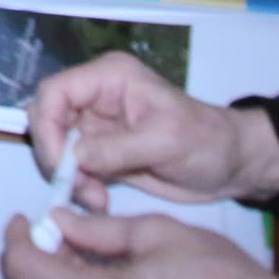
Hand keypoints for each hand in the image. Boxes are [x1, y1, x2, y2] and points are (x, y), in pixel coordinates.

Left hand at [1, 210, 278, 278]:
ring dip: (53, 273)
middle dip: (32, 257)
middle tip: (48, 232)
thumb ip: (100, 230)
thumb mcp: (157, 234)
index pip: (27, 267)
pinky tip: (93, 270)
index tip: (22, 219)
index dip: (16, 240)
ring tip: (74, 249)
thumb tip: (59, 221)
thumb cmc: (216, 274)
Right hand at [25, 53, 278, 209]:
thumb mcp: (165, 140)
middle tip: (75, 187)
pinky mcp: (99, 153)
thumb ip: (118, 147)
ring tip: (95, 198)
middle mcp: (95, 97)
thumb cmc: (206, 140)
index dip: (48, 125)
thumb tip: (74, 157)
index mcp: (108, 78)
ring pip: (55, 147)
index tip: (61, 163)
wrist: (230, 166)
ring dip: (67, 177)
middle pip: (47, 119)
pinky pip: (71, 168)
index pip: (55, 91)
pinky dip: (78, 187)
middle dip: (55, 156)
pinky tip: (100, 199)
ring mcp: (95, 126)